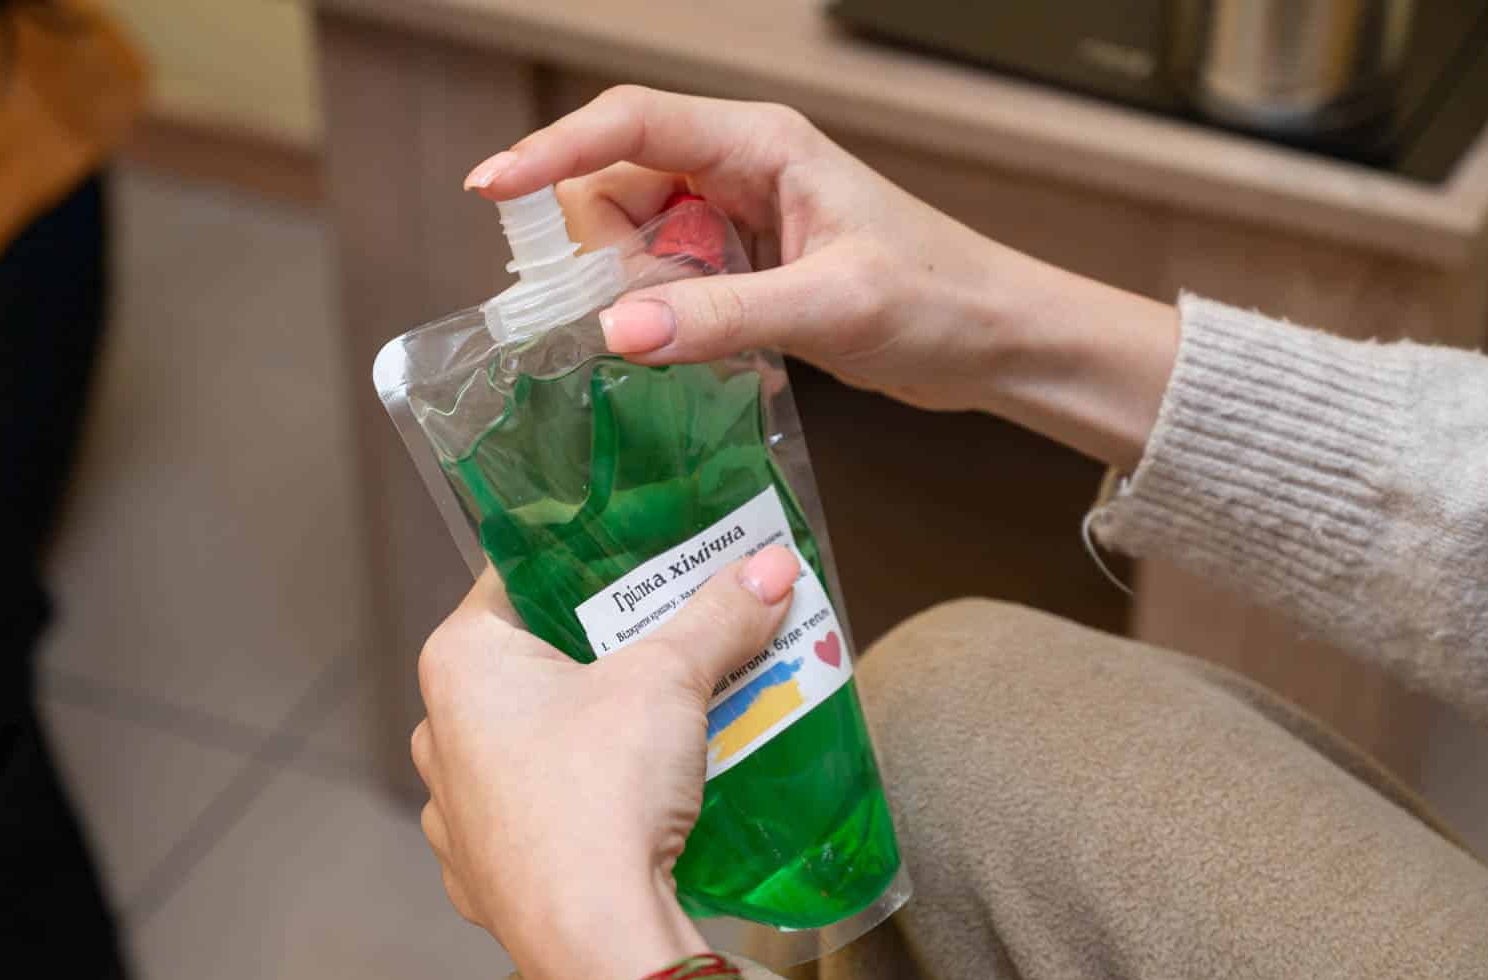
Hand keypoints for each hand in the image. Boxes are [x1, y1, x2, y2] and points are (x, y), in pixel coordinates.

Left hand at [411, 545, 800, 979]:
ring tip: (661, 723)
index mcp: (460, 662)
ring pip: (529, 744)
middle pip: (530, 663)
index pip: (517, 577)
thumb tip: (771, 566)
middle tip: (669, 635)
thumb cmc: (605, 790)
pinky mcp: (483, 878)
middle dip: (602, 651)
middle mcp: (439, 732)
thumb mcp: (670, 680)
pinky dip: (578, 803)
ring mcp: (454, 813)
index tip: (639, 557)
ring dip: (589, 731)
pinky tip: (628, 804)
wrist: (597, 941)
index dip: (582, 560)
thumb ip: (719, 616)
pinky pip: (534, 817)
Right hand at [464, 85, 1178, 468]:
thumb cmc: (939, 299)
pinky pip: (664, 284)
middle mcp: (737, 171)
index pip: (629, 124)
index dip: (552, 152)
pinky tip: (705, 347)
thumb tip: (613, 329)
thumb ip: (722, 315)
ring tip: (702, 333)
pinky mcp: (741, 270)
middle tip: (638, 312)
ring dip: (638, 294)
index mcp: (759, 144)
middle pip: (613, 190)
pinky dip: (663, 317)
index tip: (492, 191)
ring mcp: (735, 222)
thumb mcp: (831, 306)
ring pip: (631, 245)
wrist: (995, 339)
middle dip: (604, 254)